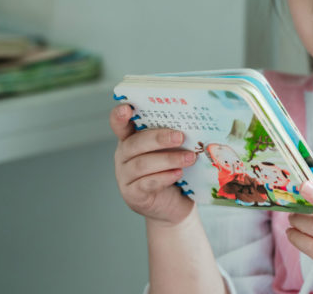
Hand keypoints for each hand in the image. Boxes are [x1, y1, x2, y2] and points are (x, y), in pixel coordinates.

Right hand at [110, 104, 196, 226]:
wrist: (173, 204)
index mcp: (131, 139)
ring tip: (189, 158)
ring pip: (142, 164)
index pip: (119, 125)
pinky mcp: (132, 194)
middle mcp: (124, 156)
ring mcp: (125, 176)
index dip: (119, 116)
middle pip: (134, 144)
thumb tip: (193, 123)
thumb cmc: (173, 170)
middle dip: (158, 138)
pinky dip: (164, 177)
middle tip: (180, 136)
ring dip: (168, 159)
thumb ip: (174, 137)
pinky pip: (147, 183)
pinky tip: (178, 173)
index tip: (127, 108)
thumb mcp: (172, 150)